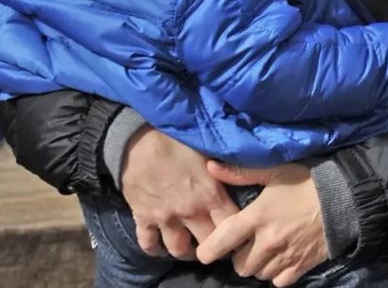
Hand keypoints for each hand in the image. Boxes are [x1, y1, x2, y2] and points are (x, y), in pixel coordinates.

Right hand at [121, 127, 238, 259]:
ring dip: (187, 250)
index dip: (238, 228)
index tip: (240, 228)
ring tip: (192, 246)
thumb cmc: (177, 138)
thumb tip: (247, 170)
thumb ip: (225, 167)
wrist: (139, 139)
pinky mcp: (144, 219)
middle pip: (208, 244)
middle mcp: (190, 212)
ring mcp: (165, 219)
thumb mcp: (208, 148)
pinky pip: (149, 245)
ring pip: (179, 250)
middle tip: (217, 240)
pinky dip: (155, 249)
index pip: (232, 224)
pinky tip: (161, 246)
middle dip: (215, 244)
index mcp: (210, 195)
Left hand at [197, 162, 327, 286]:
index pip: (223, 240)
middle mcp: (268, 242)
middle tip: (245, 242)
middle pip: (239, 265)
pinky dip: (275, 274)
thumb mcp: (274, 171)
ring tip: (263, 248)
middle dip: (238, 256)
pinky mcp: (300, 267)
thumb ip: (241, 173)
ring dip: (256, 264)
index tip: (205, 251)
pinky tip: (279, 257)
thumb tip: (211, 167)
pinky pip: (277, 281)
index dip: (209, 250)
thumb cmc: (304, 181)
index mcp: (258, 217)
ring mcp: (284, 257)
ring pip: (257, 274)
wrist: (342, 199)